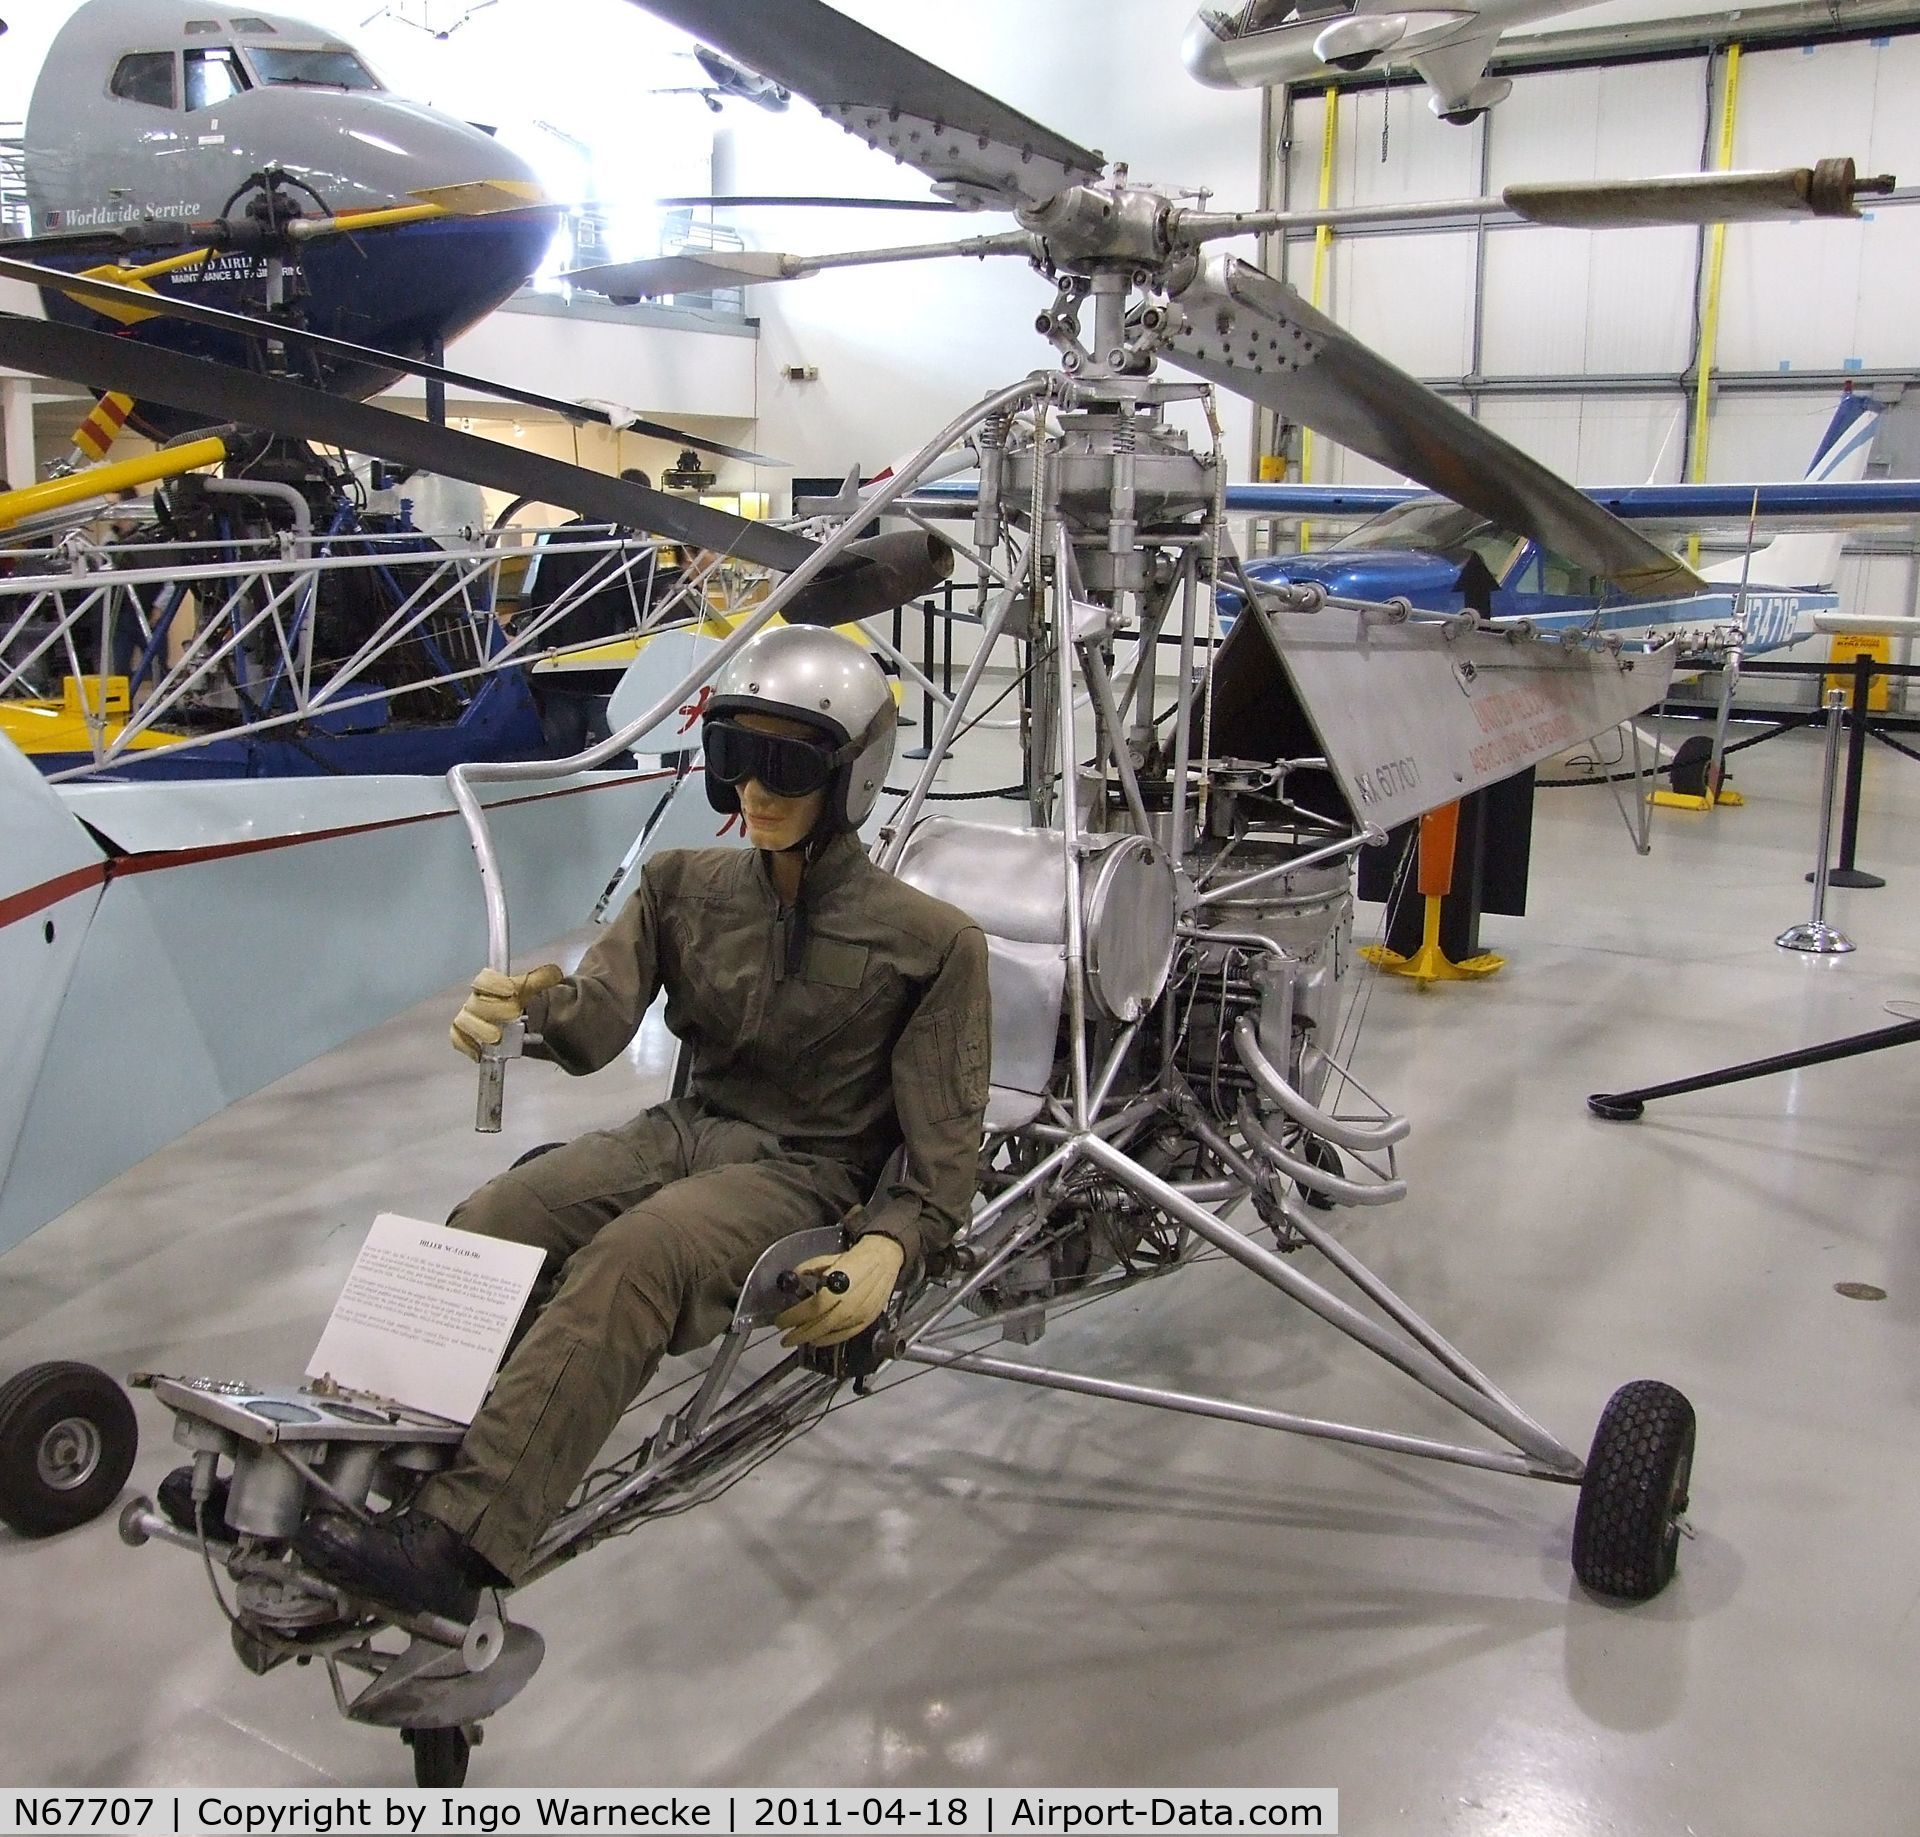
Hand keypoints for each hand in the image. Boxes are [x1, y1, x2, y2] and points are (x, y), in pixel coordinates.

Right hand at [450, 963, 563, 1060]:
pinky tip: (479, 1053)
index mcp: (491, 985)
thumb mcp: (536, 989)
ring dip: (480, 1029)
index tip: (511, 990)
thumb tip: (554, 973)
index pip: (484, 979)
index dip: (495, 984)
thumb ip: (542, 981)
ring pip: (464, 1021)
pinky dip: (466, 1046)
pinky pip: (458, 1039)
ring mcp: (469, 1018)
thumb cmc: (524, 1002)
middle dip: (494, 1009)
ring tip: (497, 1037)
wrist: (522, 1022)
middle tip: (514, 1014)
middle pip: (476, 1002)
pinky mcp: (466, 1036)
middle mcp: (476, 1000)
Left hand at [775, 1235, 904, 1347]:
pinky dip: (830, 1340)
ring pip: (832, 1332)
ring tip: (798, 1339)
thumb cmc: (856, 1258)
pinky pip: (846, 1334)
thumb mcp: (828, 1258)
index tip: (780, 1321)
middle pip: (820, 1325)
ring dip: (812, 1338)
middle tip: (785, 1339)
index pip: (812, 1308)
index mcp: (838, 1286)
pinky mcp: (868, 1319)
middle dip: (799, 1334)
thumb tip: (793, 1276)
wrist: (883, 1259)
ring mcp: (860, 1313)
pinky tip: (818, 1341)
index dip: (794, 1317)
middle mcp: (850, 1303)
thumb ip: (809, 1268)